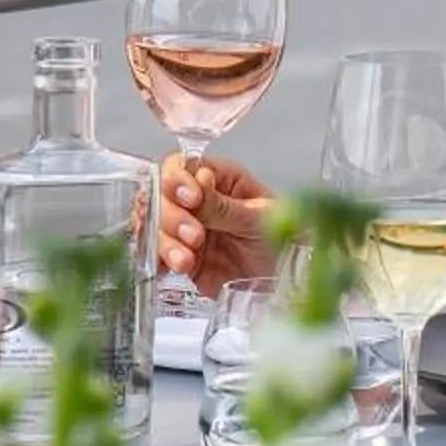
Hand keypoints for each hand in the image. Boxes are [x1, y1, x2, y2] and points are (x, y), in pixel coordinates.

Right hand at [158, 153, 275, 294]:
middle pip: (161, 196)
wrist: (290, 279)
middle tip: (195, 236)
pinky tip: (176, 268)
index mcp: (220, 179)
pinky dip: (161, 261)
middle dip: (172, 217)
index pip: (183, 166)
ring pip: (155, 226)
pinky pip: (157, 255)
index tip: (191, 199)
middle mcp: (198, 201)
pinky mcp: (181, 257)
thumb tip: (200, 180)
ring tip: (187, 259)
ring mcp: (185, 229)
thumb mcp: (260, 219)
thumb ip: (225, 206)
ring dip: (166, 242)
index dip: (178, 180)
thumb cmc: (285, 238)